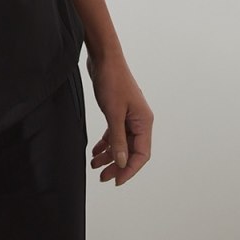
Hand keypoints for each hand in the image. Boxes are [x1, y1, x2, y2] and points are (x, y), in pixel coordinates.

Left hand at [86, 52, 152, 186]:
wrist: (104, 58)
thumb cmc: (112, 81)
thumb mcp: (113, 113)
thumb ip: (117, 139)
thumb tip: (122, 163)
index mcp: (144, 122)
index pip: (142, 154)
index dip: (130, 170)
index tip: (116, 181)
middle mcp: (139, 121)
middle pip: (131, 151)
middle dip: (118, 165)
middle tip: (103, 177)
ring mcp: (128, 116)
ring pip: (121, 143)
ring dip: (109, 155)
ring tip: (95, 166)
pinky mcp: (118, 110)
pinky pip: (114, 133)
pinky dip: (106, 143)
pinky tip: (95, 151)